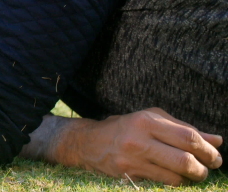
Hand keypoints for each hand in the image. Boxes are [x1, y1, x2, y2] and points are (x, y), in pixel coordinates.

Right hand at [53, 108, 222, 185]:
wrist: (89, 142)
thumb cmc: (127, 127)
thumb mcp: (153, 120)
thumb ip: (184, 129)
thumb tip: (217, 141)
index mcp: (146, 121)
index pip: (187, 137)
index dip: (207, 150)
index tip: (215, 156)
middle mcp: (138, 139)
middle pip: (184, 159)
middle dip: (203, 168)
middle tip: (208, 168)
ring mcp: (132, 159)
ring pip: (175, 176)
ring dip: (191, 178)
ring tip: (194, 174)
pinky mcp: (128, 175)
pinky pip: (162, 183)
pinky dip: (175, 182)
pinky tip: (176, 177)